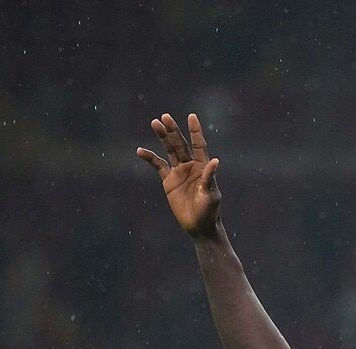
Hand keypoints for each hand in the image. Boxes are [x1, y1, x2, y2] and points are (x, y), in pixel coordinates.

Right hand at [137, 113, 221, 238]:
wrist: (199, 226)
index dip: (195, 131)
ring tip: (155, 123)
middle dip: (173, 131)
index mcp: (203, 166)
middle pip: (180, 144)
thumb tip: (214, 160)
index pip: (199, 145)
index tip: (191, 116)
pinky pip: (158, 166)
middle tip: (165, 117)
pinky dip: (150, 158)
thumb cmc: (210, 211)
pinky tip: (140, 151)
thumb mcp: (211, 195)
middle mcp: (190, 165)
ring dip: (162, 137)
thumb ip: (210, 178)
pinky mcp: (168, 181)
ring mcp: (179, 172)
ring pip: (169, 150)